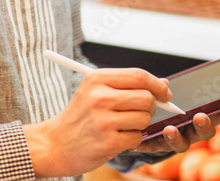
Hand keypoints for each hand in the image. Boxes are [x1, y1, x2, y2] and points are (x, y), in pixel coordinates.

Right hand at [23, 67, 172, 178]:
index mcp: (96, 79)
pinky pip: (137, 137)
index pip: (139, 76)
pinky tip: (116, 138)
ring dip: (140, 124)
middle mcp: (99, 97)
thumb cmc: (81, 116)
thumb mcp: (96, 92)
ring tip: (122, 125)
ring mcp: (103, 120)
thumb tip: (164, 84)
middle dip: (150, 106)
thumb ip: (128, 85)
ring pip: (144, 118)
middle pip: (146, 97)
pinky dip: (132, 139)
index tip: (165, 92)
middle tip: (139, 112)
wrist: (55, 144)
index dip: (156, 85)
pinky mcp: (107, 142)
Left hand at [130, 97, 219, 155]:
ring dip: (176, 137)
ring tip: (169, 129)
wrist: (142, 129)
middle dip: (204, 124)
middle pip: (206, 131)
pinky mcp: (157, 148)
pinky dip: (148, 144)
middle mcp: (193, 131)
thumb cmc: (164, 108)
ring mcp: (178, 141)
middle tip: (201, 116)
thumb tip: (165, 84)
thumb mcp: (166, 94)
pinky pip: (155, 148)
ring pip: (182, 144)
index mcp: (202, 115)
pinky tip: (141, 141)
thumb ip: (164, 89)